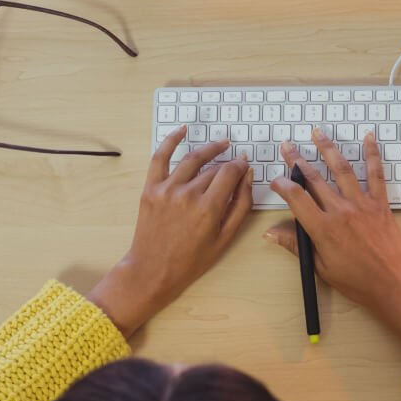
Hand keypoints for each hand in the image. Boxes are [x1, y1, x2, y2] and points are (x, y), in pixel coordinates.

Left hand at [87, 127, 253, 334]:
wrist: (153, 270)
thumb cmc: (191, 260)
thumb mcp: (225, 238)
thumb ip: (241, 205)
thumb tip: (248, 177)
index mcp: (209, 208)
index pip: (230, 173)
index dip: (240, 166)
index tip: (245, 164)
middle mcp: (188, 194)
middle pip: (213, 168)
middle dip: (227, 164)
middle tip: (233, 165)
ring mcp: (167, 189)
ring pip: (193, 159)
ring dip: (210, 149)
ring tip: (221, 145)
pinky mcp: (151, 188)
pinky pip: (160, 157)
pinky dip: (171, 140)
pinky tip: (183, 130)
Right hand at [265, 128, 400, 350]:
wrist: (395, 284)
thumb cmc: (358, 282)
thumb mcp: (321, 268)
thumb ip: (297, 246)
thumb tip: (272, 233)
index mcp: (323, 228)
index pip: (296, 198)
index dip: (282, 185)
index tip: (275, 180)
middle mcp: (340, 210)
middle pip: (314, 179)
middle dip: (297, 160)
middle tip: (287, 146)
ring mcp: (362, 204)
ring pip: (341, 170)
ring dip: (327, 149)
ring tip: (317, 133)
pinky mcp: (380, 204)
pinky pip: (375, 175)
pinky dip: (372, 155)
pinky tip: (369, 138)